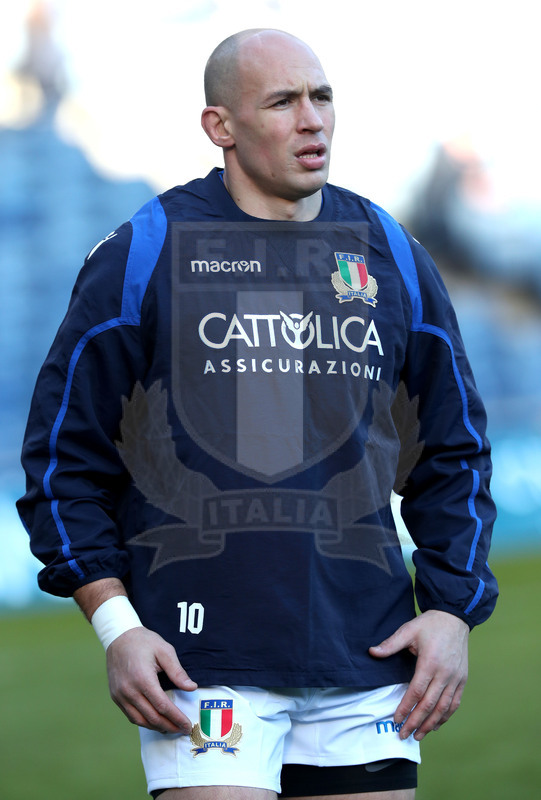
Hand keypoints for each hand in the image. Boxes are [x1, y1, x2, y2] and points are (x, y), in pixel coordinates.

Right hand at [106, 626, 197, 733]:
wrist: (119, 637)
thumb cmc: (144, 642)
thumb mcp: (165, 651)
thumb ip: (178, 672)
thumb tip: (191, 688)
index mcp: (143, 679)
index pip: (163, 706)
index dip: (177, 718)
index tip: (188, 725)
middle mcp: (129, 690)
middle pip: (152, 717)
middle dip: (170, 726)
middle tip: (183, 730)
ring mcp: (120, 695)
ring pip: (140, 720)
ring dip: (156, 727)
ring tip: (171, 728)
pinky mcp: (115, 696)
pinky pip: (130, 715)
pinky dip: (144, 721)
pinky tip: (154, 721)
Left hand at [369, 610, 468, 740]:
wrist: (455, 617)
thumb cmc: (430, 624)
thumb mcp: (408, 630)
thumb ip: (390, 644)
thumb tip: (372, 652)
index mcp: (430, 663)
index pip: (416, 692)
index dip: (405, 708)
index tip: (396, 719)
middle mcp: (445, 674)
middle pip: (429, 705)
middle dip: (416, 722)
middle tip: (404, 734)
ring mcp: (456, 678)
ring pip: (444, 708)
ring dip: (431, 724)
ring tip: (419, 735)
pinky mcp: (462, 679)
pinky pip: (455, 702)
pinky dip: (446, 716)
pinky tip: (436, 724)